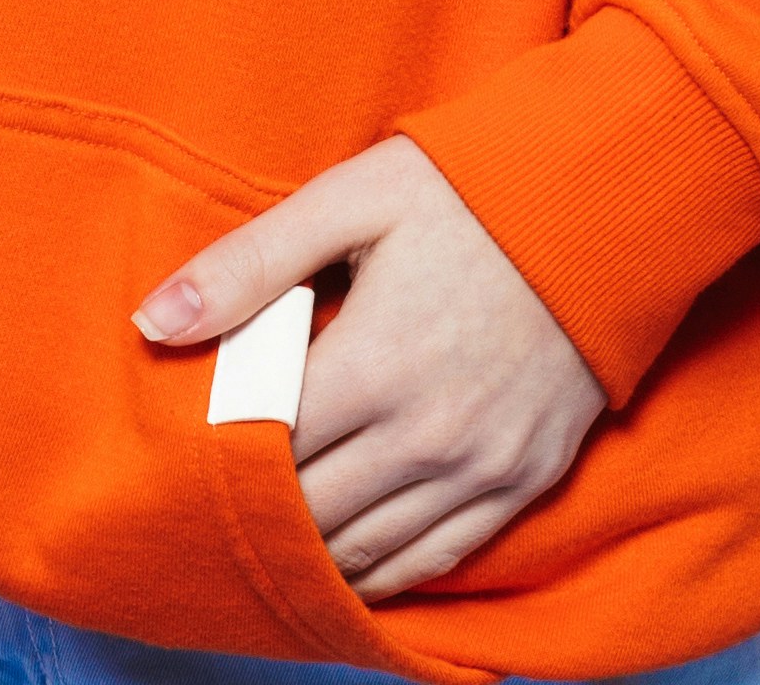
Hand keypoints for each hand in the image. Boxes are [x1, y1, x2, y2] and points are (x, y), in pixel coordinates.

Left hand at [134, 138, 601, 602]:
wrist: (607, 204)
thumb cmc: (469, 190)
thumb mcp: (351, 201)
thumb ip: (248, 265)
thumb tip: (152, 322)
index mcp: (374, 364)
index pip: (261, 446)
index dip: (212, 449)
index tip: (185, 438)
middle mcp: (428, 435)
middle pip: (308, 510)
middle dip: (255, 506)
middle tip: (213, 494)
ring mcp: (482, 467)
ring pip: (367, 549)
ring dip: (311, 549)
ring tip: (266, 533)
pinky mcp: (525, 479)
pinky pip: (437, 559)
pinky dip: (382, 571)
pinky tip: (345, 562)